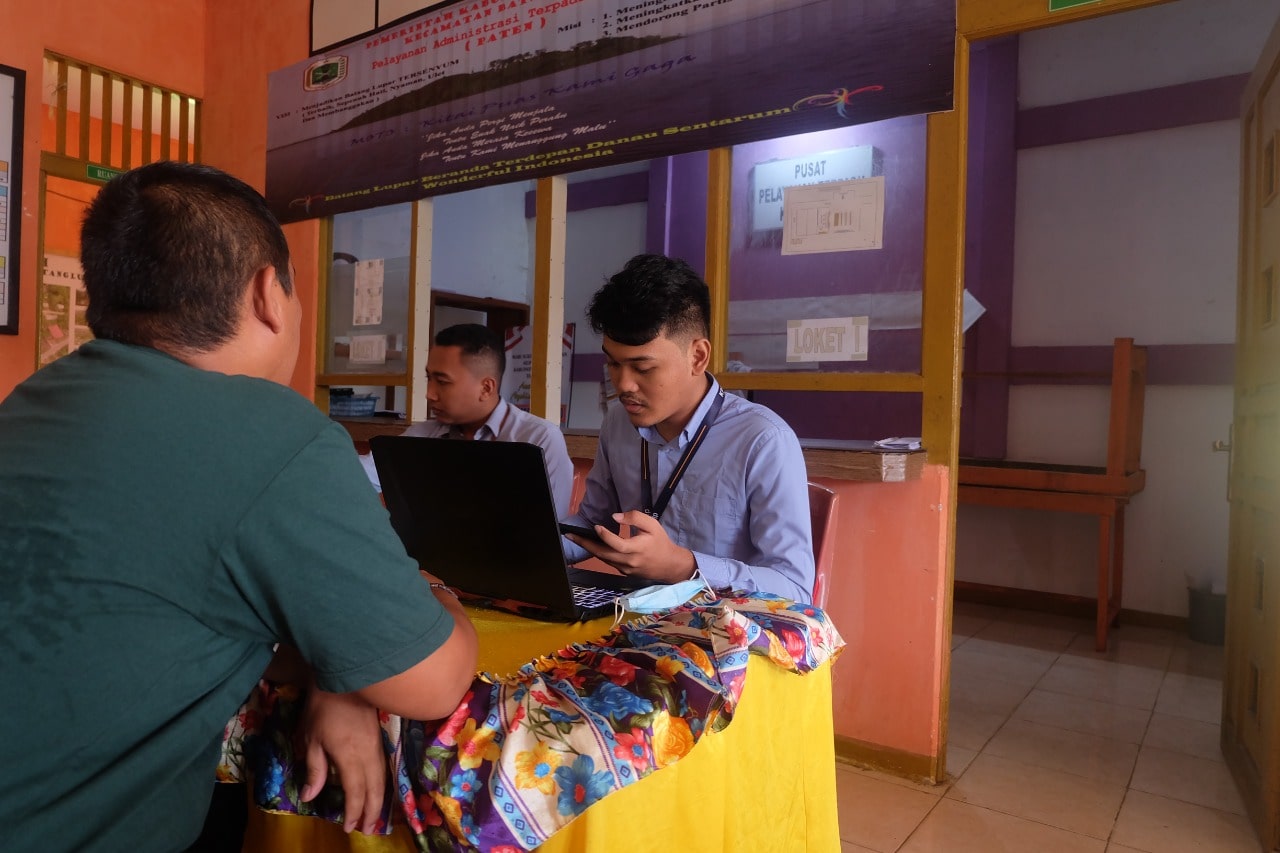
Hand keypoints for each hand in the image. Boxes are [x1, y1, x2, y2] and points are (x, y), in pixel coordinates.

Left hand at [296, 688, 385, 833]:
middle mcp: (368, 754)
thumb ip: (314, 769)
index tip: (350, 828)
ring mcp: (377, 744)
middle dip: (371, 812)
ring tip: (375, 815)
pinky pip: (384, 766)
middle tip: (367, 830)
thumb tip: (310, 796)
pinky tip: (378, 788)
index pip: (356, 792)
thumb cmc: (322, 707)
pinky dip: (382, 783)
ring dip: (380, 799)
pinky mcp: (380, 736)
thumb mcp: (311, 739)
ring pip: (383, 778)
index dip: (354, 812)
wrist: (346, 676)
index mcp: (350, 757)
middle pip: (375, 789)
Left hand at [569, 510, 696, 582]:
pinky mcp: (623, 572)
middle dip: (585, 544)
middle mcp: (628, 561)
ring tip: (575, 538)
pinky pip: (608, 561)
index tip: (596, 526)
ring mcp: (624, 569)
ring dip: (588, 548)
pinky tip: (590, 545)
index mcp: (637, 549)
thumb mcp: (653, 525)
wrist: (669, 565)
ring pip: (603, 559)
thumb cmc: (661, 542)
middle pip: (603, 554)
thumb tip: (615, 517)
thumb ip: (635, 518)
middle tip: (570, 535)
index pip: (617, 543)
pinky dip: (598, 553)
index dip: (605, 535)